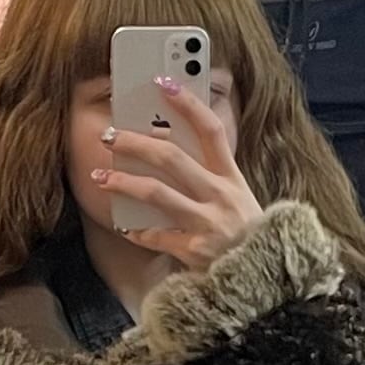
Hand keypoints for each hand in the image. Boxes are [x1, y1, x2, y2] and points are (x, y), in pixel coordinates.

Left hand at [92, 83, 263, 269]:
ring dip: (123, 182)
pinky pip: (155, 235)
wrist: (263, 281)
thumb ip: (206, 174)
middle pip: (172, 157)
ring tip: (101, 177)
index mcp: (232, 178)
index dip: (188, 104)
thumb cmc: (244, 237)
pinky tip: (125, 226)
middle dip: (135, 143)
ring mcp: (207, 224)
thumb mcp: (235, 199)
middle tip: (110, 136)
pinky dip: (136, 230)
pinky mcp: (194, 251)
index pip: (211, 130)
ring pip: (156, 193)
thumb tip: (160, 140)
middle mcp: (220, 196)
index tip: (164, 83)